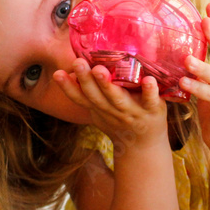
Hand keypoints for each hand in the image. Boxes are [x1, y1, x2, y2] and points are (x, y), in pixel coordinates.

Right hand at [53, 59, 167, 152]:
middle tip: (78, 62)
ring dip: (108, 85)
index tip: (57, 73)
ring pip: (118, 98)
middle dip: (86, 80)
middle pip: (96, 96)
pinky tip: (149, 80)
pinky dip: (150, 91)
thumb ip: (86, 94)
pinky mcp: (153, 111)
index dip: (67, 87)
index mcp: (99, 108)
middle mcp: (113, 110)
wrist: (144, 146)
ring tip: (99, 70)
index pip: (80, 98)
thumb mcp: (99, 111)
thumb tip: (70, 70)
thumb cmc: (119, 121)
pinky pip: (151, 100)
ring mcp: (133, 112)